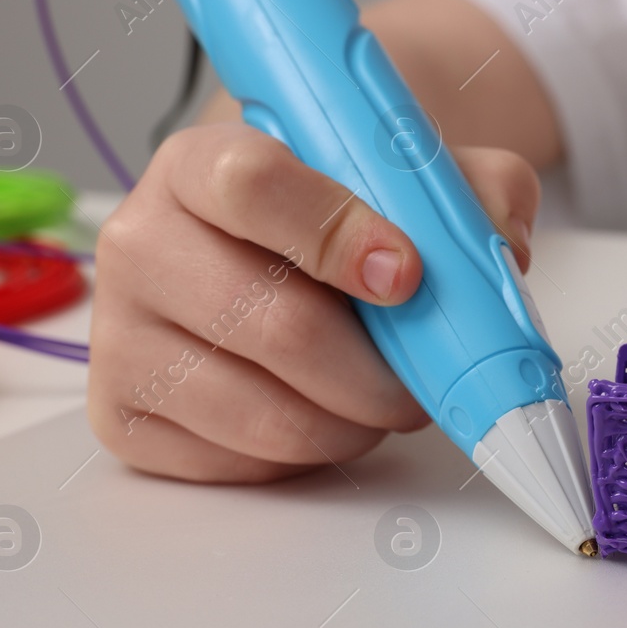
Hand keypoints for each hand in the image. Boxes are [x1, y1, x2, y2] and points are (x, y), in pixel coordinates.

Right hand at [88, 122, 539, 481]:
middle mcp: (140, 245)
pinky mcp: (126, 418)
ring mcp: (122, 337)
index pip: (251, 188)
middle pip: (274, 324)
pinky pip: (243, 463)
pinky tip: (325, 415)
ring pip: (267, 412)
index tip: (408, 275)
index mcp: (196, 164)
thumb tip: (505, 242)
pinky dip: (310, 456)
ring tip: (381, 398)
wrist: (264, 253)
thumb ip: (468, 185)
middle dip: (378, 370)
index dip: (338, 234)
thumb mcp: (405, 176)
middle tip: (425, 378)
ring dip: (355, 422)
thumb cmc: (336, 216)